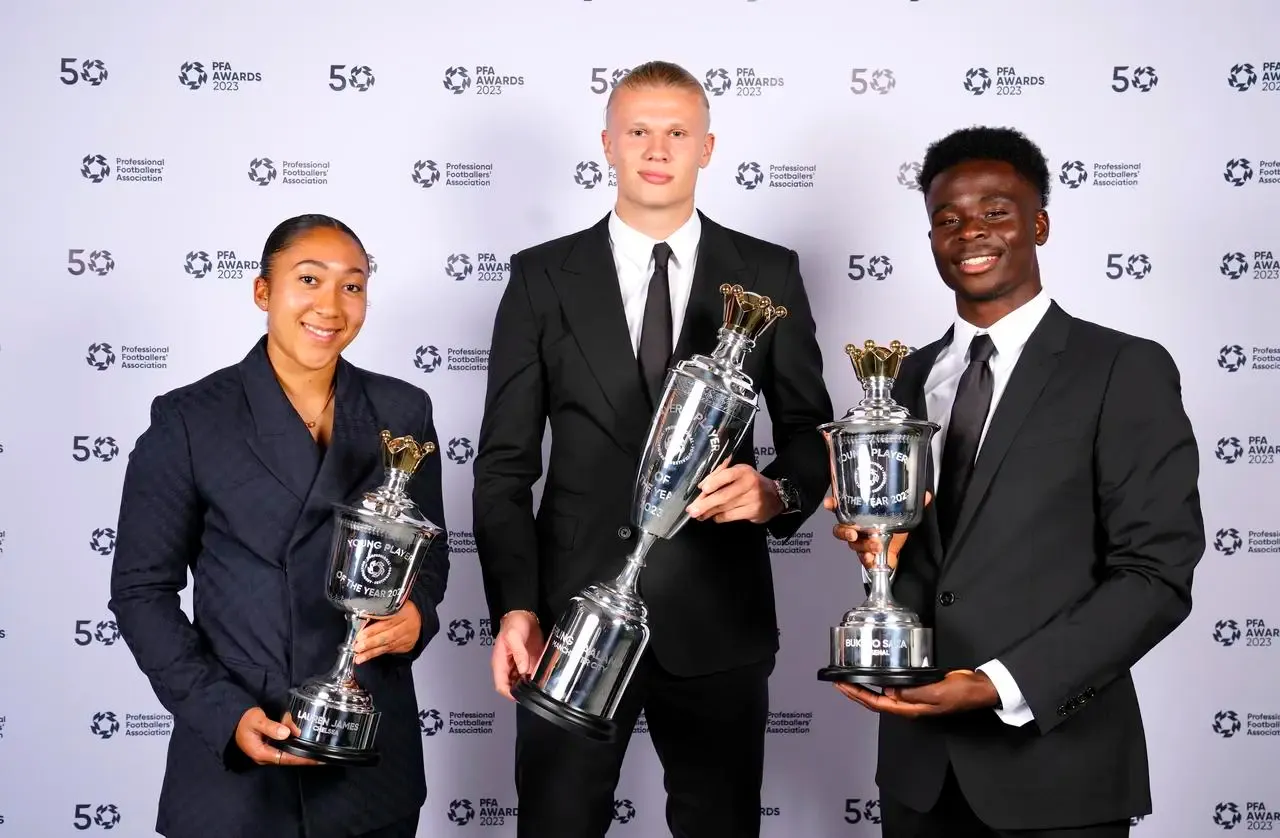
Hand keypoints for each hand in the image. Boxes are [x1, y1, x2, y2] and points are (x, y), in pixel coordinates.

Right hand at [234, 708, 321, 765]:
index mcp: (261, 753)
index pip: (286, 759)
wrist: (234, 720)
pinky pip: (286, 747)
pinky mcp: (271, 746)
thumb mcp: (256, 721)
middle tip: (323, 755)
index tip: (316, 759)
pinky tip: (304, 739)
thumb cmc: (244, 721)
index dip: (302, 759)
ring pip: (289, 752)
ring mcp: (268, 752)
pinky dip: (295, 743)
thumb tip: (286, 733)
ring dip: (301, 748)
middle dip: (305, 756)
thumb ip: (271, 727)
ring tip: (317, 748)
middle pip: (289, 757)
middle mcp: (266, 755)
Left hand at [353, 600, 421, 663]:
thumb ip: (379, 612)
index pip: (388, 621)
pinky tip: (367, 656)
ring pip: (388, 645)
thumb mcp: (392, 605)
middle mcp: (409, 624)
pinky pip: (391, 650)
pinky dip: (378, 653)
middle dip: (371, 642)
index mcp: (404, 611)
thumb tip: (360, 620)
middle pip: (388, 635)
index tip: (360, 634)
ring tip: (359, 657)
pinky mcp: (407, 645)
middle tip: (357, 647)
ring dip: (372, 652)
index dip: (373, 629)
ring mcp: (409, 636)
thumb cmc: (401, 611)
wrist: (418, 618)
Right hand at [491, 610, 544, 700]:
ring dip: (529, 685)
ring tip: (538, 684)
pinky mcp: (528, 662)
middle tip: (533, 690)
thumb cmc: (513, 623)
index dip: (509, 694)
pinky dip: (535, 678)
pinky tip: (542, 677)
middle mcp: (509, 666)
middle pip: (511, 687)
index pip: (500, 685)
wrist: (524, 615)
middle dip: (521, 691)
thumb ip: (518, 654)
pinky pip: (531, 675)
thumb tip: (523, 669)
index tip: (520, 696)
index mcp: (500, 662)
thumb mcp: (514, 637)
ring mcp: (519, 665)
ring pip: (522, 683)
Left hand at [686, 459, 783, 523]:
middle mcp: (749, 484)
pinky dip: (719, 517)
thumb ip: (720, 475)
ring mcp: (752, 499)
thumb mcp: (739, 473)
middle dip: (705, 504)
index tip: (702, 489)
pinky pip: (730, 516)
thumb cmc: (751, 483)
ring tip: (698, 515)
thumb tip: (702, 485)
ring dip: (708, 512)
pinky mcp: (753, 512)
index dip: (714, 482)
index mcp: (744, 471)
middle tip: (692, 510)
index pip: (727, 475)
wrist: (775, 497)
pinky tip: (714, 516)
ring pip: (725, 507)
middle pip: (723, 495)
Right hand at [824, 491, 931, 570]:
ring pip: (852, 544)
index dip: (833, 504)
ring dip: (862, 545)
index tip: (830, 503)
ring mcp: (860, 542)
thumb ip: (912, 504)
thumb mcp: (904, 514)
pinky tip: (873, 558)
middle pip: (841, 528)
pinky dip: (867, 558)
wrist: (900, 552)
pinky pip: (861, 558)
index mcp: (861, 513)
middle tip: (853, 532)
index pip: (842, 506)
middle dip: (844, 530)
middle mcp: (857, 527)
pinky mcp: (865, 556)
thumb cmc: (896, 531)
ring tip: (875, 545)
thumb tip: (926, 494)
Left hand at [834, 669, 998, 716]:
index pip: (878, 703)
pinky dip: (881, 681)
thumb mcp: (937, 692)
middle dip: (856, 692)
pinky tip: (876, 674)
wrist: (979, 688)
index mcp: (912, 709)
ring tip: (852, 678)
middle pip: (876, 701)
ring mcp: (914, 697)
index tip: (844, 686)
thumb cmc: (963, 693)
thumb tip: (890, 691)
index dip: (859, 696)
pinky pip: (895, 687)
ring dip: (866, 687)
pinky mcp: (920, 688)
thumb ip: (912, 692)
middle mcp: (910, 705)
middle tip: (840, 682)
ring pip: (883, 694)